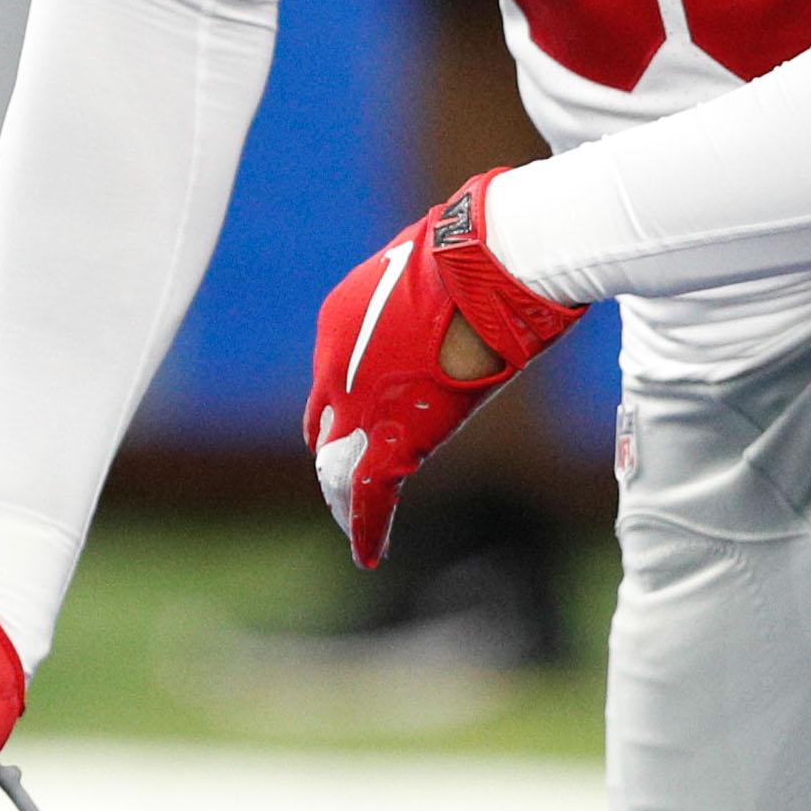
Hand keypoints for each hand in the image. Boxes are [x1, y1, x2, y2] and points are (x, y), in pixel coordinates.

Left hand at [306, 172, 586, 567]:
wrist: (484, 264)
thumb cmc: (475, 257)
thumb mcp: (435, 277)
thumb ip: (428, 305)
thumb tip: (462, 303)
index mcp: (339, 321)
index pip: (332, 386)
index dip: (343, 415)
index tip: (355, 432)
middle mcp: (335, 366)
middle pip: (326, 431)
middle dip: (336, 463)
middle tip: (344, 493)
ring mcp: (355, 403)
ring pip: (339, 468)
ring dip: (347, 500)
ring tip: (355, 527)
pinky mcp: (387, 435)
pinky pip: (369, 494)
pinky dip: (367, 527)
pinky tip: (368, 553)